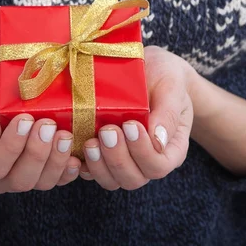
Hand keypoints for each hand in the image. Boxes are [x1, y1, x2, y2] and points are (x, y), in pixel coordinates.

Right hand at [0, 58, 81, 192]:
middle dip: (38, 154)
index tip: (25, 119)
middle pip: (20, 180)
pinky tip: (77, 154)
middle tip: (49, 125)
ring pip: (42, 182)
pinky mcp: (43, 167)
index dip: (12, 148)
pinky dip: (70, 169)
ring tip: (64, 135)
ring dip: (56, 161)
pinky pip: (59, 178)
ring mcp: (21, 173)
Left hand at [80, 46, 195, 189]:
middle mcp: (147, 159)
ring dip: (98, 164)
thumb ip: (168, 112)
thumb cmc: (164, 75)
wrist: (148, 66)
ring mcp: (123, 158)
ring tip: (90, 141)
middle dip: (117, 158)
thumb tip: (158, 141)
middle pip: (133, 179)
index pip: (158, 166)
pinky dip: (81, 164)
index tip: (131, 125)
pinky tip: (73, 146)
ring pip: (111, 180)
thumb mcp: (172, 85)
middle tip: (107, 131)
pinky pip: (90, 170)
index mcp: (170, 147)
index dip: (143, 152)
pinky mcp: (101, 152)